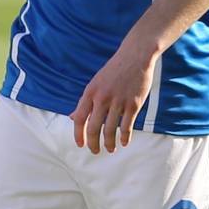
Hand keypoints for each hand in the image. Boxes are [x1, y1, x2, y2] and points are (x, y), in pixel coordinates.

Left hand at [73, 37, 158, 154]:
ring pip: (111, 129)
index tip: (80, 144)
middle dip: (93, 143)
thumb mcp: (95, 83)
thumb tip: (73, 117)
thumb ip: (85, 102)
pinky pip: (128, 125)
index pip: (79, 118)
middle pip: (93, 127)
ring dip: (109, 143)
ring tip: (110, 149)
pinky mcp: (134, 104)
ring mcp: (119, 101)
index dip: (78, 134)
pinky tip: (124, 142)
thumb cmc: (114, 70)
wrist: (135, 56)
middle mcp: (103, 98)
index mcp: (90, 92)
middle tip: (95, 151)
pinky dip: (125, 136)